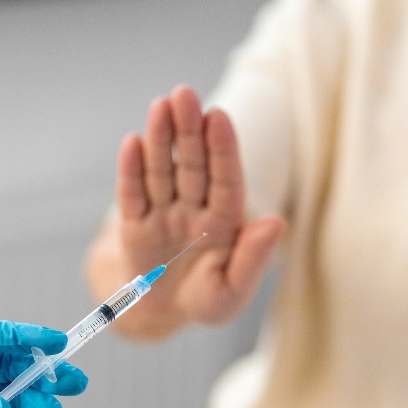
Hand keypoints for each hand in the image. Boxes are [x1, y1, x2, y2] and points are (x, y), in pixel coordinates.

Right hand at [86, 85, 285, 340]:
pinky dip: (131, 170)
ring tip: (160, 106)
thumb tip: (276, 221)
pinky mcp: (134, 225)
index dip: (222, 147)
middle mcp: (194, 208)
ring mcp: (163, 213)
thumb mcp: (233, 290)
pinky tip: (132, 142)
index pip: (225, 178)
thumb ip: (254, 256)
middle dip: (188, 130)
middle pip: (191, 164)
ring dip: (160, 139)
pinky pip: (133, 195)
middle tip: (183, 93)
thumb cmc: (206, 300)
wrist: (162, 314)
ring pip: (162, 171)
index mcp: (225, 220)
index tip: (218, 116)